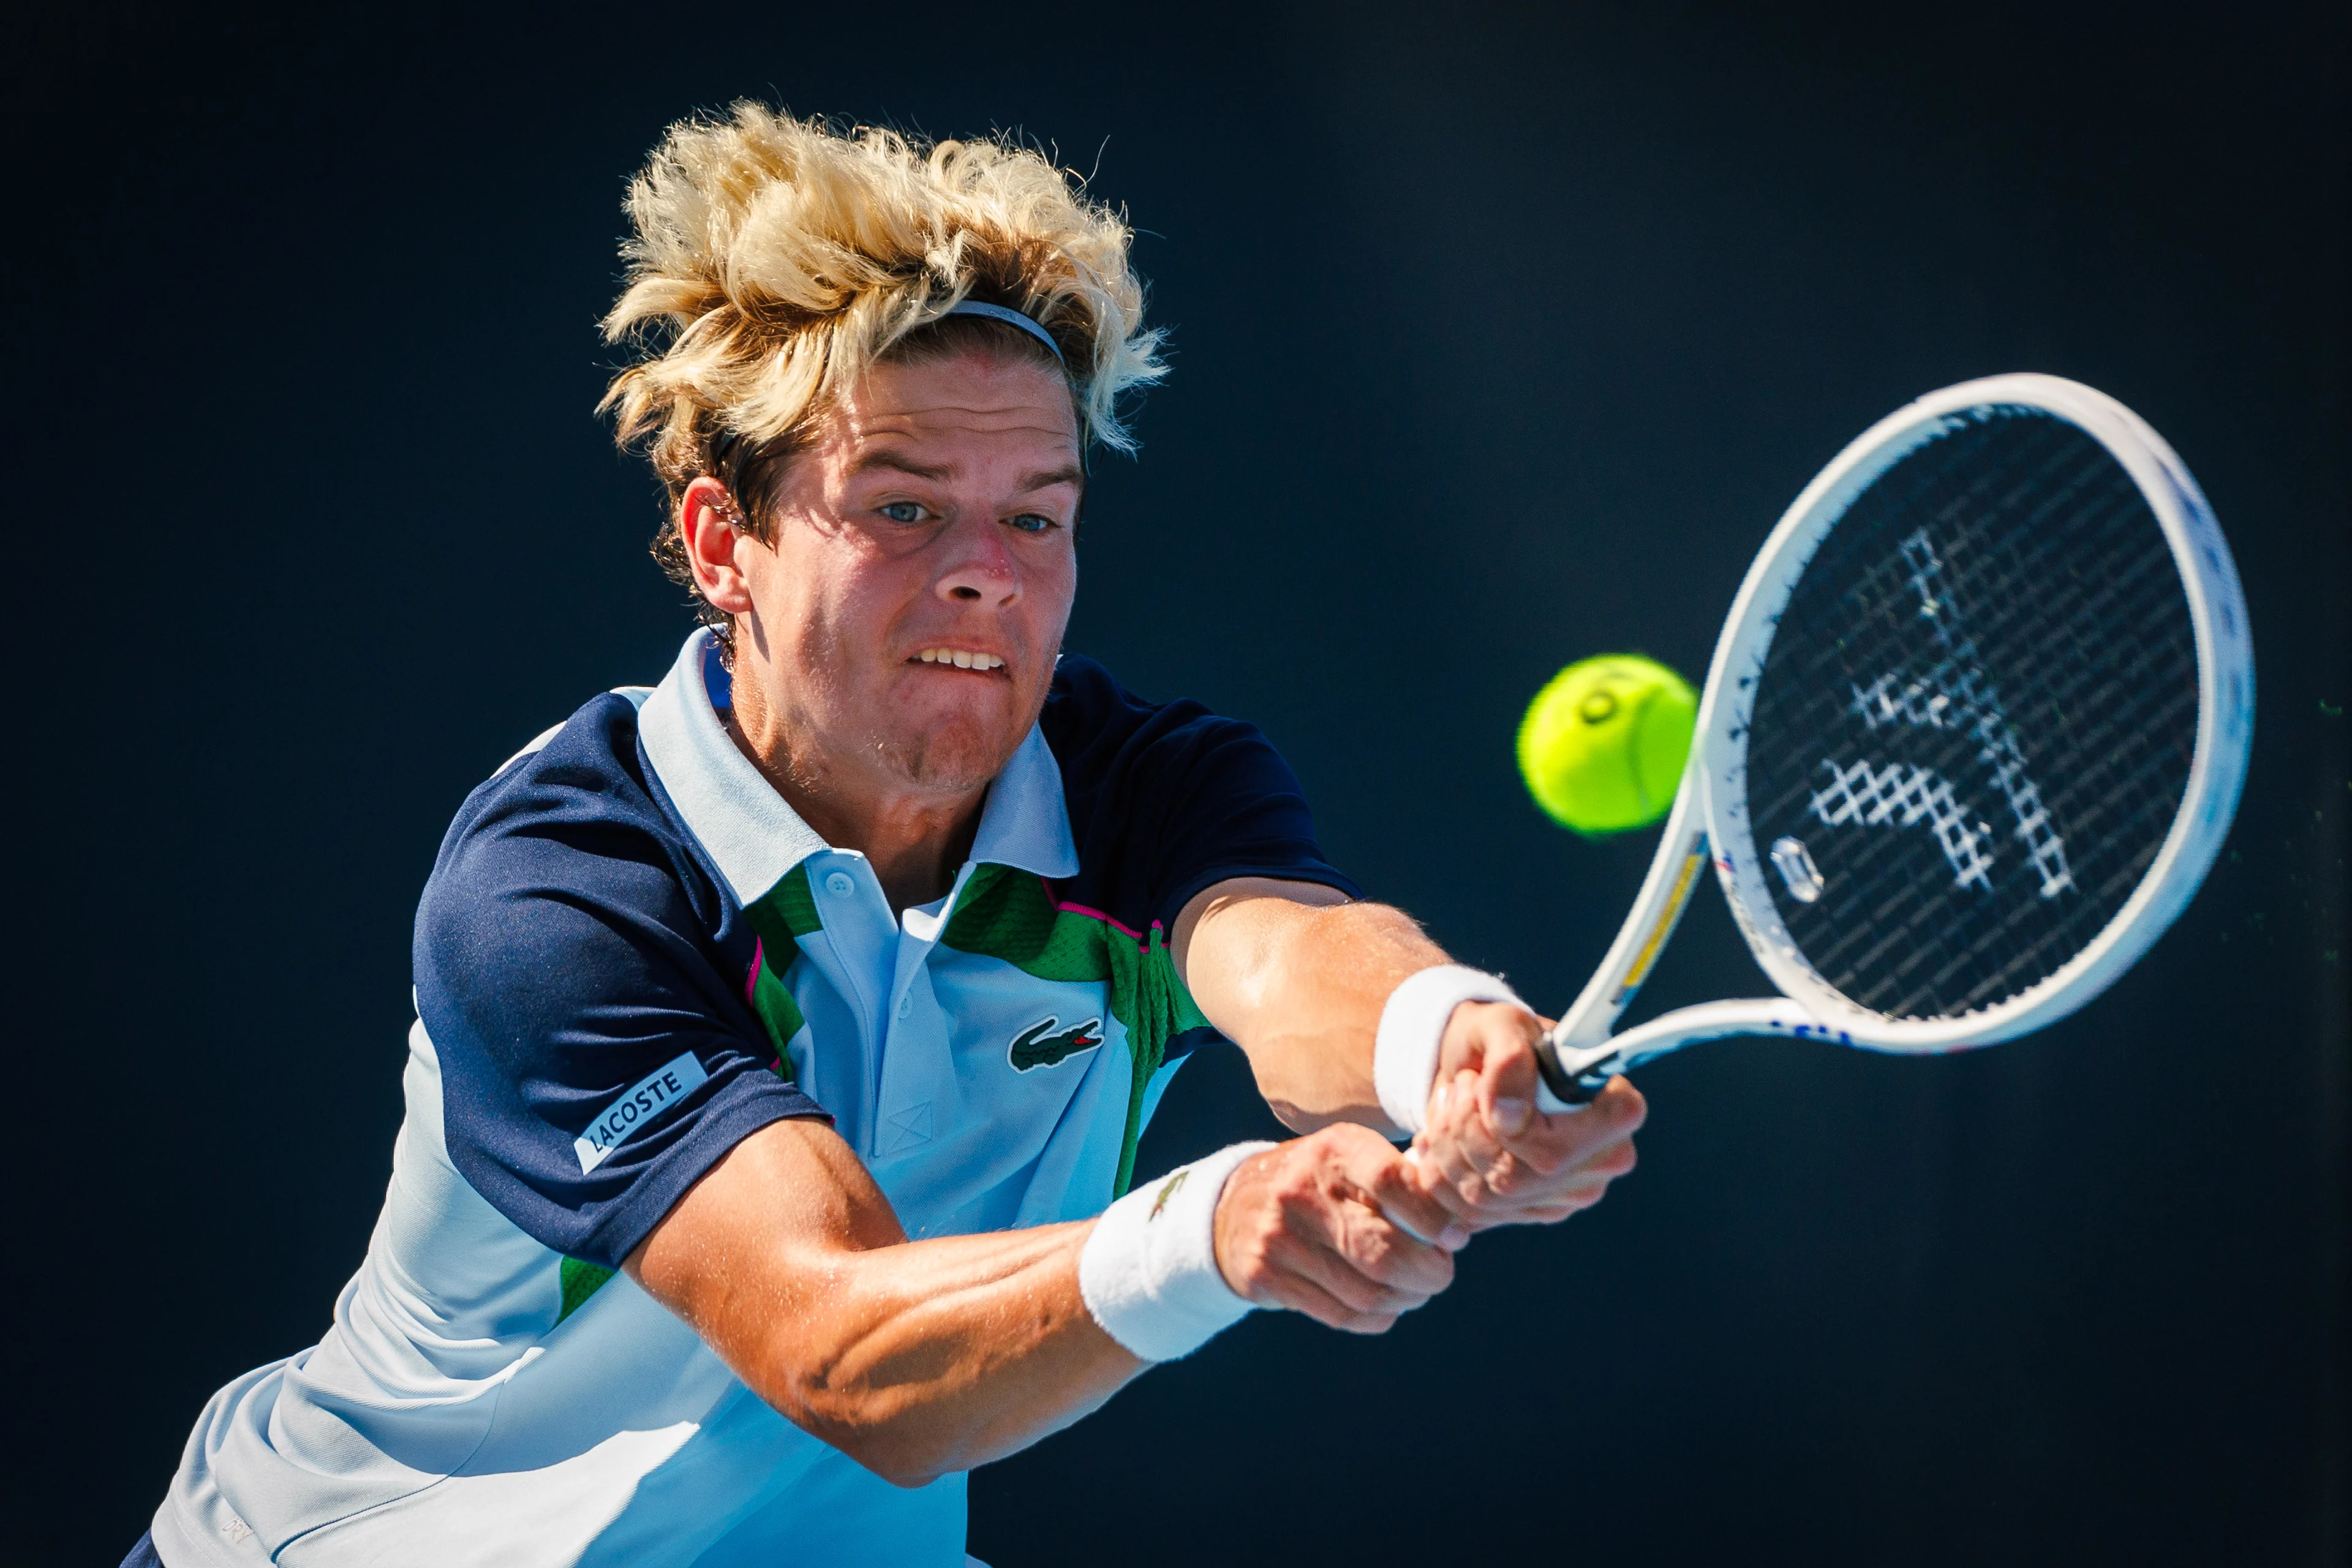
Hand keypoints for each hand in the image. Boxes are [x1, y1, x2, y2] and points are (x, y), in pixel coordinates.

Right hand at [1213, 1123, 1467, 1332]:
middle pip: (1383, 1251)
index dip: (1435, 1218)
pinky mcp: (1266, 1275)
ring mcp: (1279, 1236)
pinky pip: (1340, 1315)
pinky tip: (1383, 1307)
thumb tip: (1463, 1220)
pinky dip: (1376, 1318)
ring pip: (1366, 1292)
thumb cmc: (1318, 1182)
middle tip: (1441, 1275)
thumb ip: (1401, 1179)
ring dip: (1404, 1300)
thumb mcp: (1349, 1158)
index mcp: (1333, 1150)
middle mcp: (1302, 1189)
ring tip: (1413, 1291)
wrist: (1230, 1206)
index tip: (1456, 1238)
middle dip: (1428, 1274)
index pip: (1394, 1182)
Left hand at [1409, 1001, 1644, 1231]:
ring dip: (1447, 1147)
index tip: (1483, 1087)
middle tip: (1458, 1087)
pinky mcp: (1531, 1212)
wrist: (1477, 1063)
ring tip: (1448, 1105)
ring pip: (1486, 1197)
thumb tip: (1508, 1117)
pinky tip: (1438, 1138)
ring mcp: (1568, 1194)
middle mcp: (1602, 1161)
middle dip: (1466, 1130)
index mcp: (1614, 1110)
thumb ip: (1509, 1057)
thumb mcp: (1501, 1024)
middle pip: (1516, 1177)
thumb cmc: (1500, 1038)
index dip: (1517, 1129)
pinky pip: (1472, 1213)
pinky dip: (1440, 1173)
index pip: (1567, 1146)